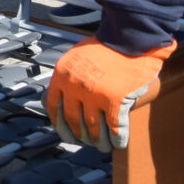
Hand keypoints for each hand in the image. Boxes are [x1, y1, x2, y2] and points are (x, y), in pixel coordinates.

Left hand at [45, 37, 174, 149]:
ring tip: (103, 147)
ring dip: (99, 142)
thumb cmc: (107, 45)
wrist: (129, 36)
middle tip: (87, 142)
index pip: (54, 106)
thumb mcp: (77, 56)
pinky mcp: (115, 100)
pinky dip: (117, 139)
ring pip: (94, 128)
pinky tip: (119, 143)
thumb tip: (68, 99)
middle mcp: (75, 87)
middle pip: (73, 121)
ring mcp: (94, 95)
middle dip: (80, 136)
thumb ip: (71, 76)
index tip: (65, 134)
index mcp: (62, 75)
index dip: (60, 124)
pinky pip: (114, 128)